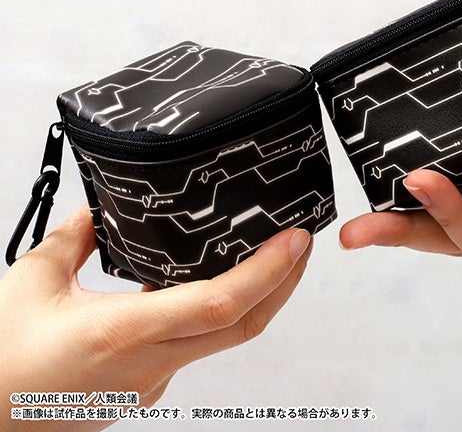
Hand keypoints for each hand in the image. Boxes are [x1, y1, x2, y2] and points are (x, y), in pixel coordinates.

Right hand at [0, 207, 311, 430]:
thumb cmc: (3, 359)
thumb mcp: (32, 282)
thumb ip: (74, 237)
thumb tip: (101, 209)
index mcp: (122, 333)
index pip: (217, 305)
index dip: (266, 272)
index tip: (294, 241)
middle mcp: (150, 362)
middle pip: (242, 325)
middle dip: (283, 282)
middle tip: (301, 242)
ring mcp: (153, 378)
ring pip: (226, 337)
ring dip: (259, 296)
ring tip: (273, 256)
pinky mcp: (147, 384)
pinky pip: (199, 343)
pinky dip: (223, 311)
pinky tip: (218, 282)